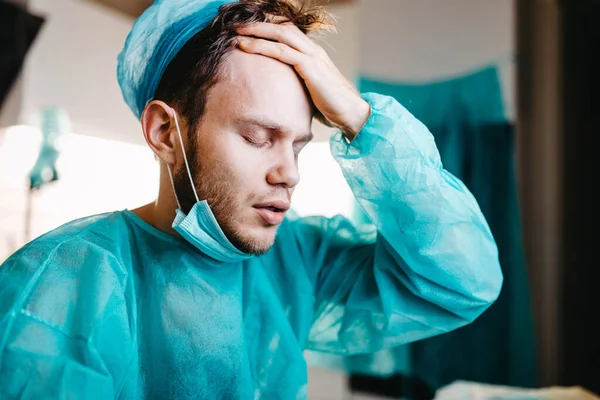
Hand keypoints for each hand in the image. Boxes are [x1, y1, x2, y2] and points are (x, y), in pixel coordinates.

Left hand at [236, 22, 369, 139]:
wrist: (352, 114)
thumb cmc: (332, 108)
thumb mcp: (311, 93)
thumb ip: (298, 87)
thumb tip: (281, 95)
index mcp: (313, 54)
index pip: (288, 33)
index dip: (268, 29)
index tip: (248, 31)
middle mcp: (313, 50)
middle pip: (282, 28)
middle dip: (258, 25)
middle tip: (236, 25)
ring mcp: (312, 56)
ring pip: (280, 35)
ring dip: (255, 31)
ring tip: (235, 32)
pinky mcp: (310, 67)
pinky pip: (281, 51)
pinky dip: (261, 46)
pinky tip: (245, 46)